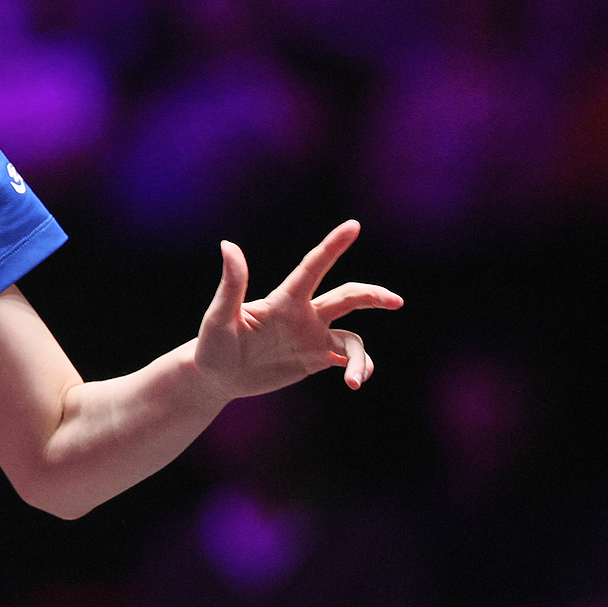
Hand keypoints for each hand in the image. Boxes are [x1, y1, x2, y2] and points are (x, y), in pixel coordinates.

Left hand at [193, 220, 402, 400]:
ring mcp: (312, 337)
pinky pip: (347, 358)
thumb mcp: (219, 316)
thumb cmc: (212, 344)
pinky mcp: (314, 358)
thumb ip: (231, 284)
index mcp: (284, 300)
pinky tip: (355, 381)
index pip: (313, 267)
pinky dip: (359, 367)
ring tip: (354, 379)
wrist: (215, 376)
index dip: (332, 246)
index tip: (353, 225)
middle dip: (372, 295)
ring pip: (352, 336)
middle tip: (395, 301)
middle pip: (347, 296)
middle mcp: (304, 314)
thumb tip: (228, 245)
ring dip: (360, 357)